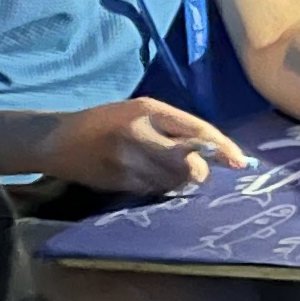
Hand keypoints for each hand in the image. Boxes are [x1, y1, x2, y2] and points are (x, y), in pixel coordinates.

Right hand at [45, 98, 253, 198]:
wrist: (59, 139)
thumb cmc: (105, 122)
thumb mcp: (139, 112)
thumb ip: (173, 127)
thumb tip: (213, 150)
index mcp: (148, 110)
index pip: (197, 130)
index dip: (222, 147)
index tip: (240, 162)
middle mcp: (141, 134)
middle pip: (190, 164)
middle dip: (198, 171)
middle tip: (193, 169)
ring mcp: (130, 160)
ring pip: (175, 181)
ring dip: (179, 181)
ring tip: (161, 169)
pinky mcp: (121, 181)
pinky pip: (156, 190)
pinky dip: (160, 187)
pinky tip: (146, 177)